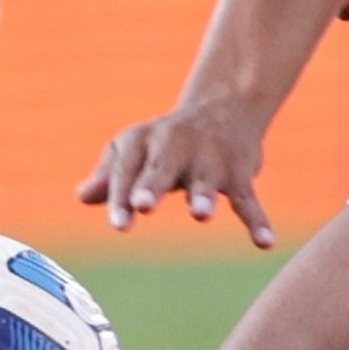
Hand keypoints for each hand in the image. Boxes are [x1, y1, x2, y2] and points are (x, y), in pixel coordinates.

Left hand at [78, 93, 275, 247]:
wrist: (225, 105)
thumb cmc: (167, 140)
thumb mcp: (135, 149)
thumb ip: (110, 174)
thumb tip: (83, 196)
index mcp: (143, 141)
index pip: (126, 169)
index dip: (119, 196)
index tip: (118, 224)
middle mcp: (175, 145)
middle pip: (161, 167)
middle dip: (152, 185)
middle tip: (143, 205)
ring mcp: (210, 159)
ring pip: (206, 180)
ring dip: (203, 196)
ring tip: (200, 215)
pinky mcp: (240, 171)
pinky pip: (249, 199)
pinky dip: (258, 220)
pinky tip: (265, 244)